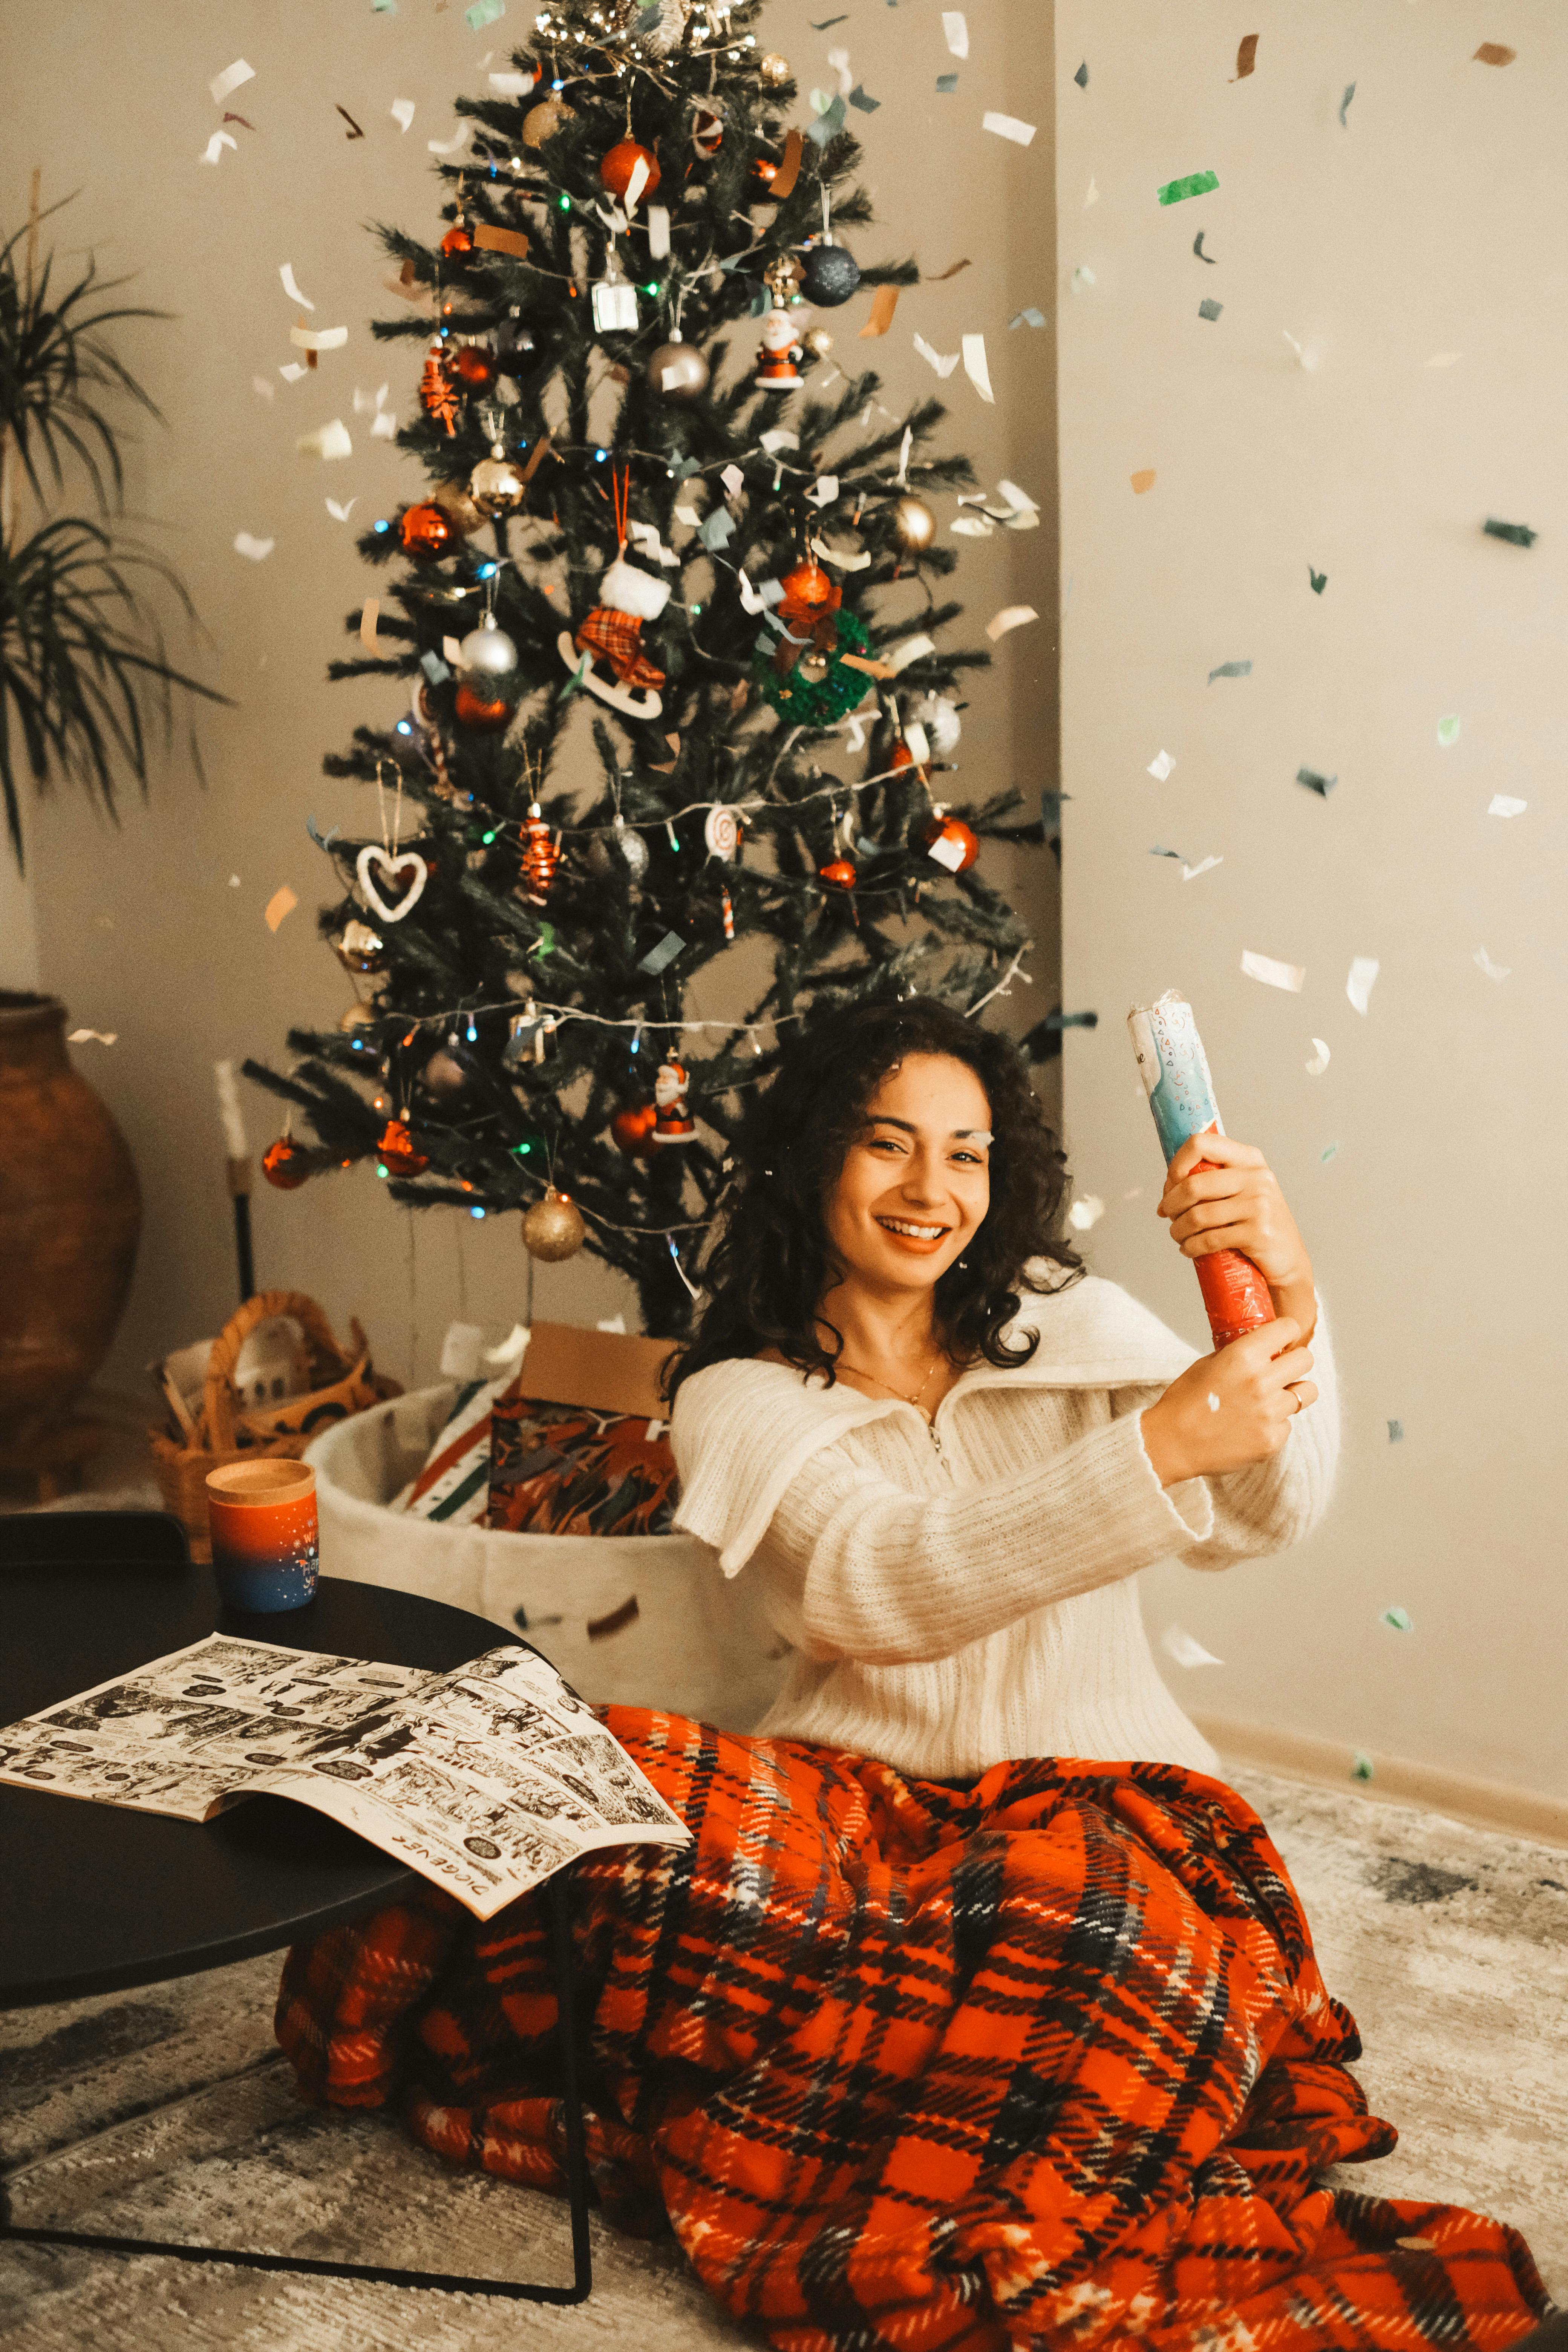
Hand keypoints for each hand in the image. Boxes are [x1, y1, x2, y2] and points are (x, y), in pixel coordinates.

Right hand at [1140, 1318, 1317, 1487]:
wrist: (1171, 1445)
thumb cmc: (1183, 1403)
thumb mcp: (1207, 1364)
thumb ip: (1239, 1353)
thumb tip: (1263, 1348)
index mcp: (1243, 1356)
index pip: (1289, 1328)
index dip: (1286, 1332)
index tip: (1282, 1339)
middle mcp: (1261, 1382)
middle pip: (1306, 1359)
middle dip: (1294, 1361)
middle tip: (1281, 1369)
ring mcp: (1269, 1413)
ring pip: (1307, 1392)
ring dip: (1292, 1392)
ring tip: (1272, 1398)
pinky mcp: (1272, 1440)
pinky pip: (1288, 1423)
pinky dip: (1275, 1423)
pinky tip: (1253, 1425)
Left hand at [1157, 1132, 1313, 1320]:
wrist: (1288, 1258)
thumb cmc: (1256, 1222)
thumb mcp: (1243, 1190)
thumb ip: (1215, 1177)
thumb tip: (1169, 1184)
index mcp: (1249, 1158)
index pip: (1201, 1143)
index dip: (1176, 1165)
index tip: (1170, 1186)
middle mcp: (1257, 1177)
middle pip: (1193, 1184)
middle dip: (1171, 1204)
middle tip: (1167, 1216)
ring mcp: (1260, 1205)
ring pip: (1197, 1215)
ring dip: (1178, 1229)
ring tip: (1178, 1236)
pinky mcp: (1258, 1233)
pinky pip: (1209, 1239)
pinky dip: (1191, 1247)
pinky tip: (1189, 1249)